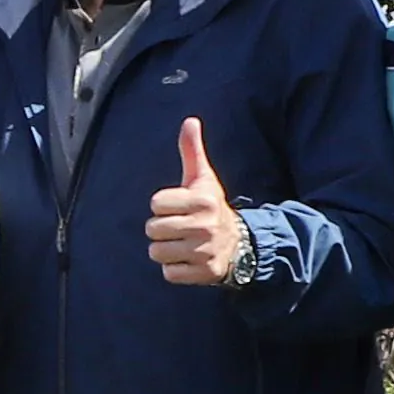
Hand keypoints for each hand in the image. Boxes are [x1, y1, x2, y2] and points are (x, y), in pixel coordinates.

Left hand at [147, 117, 247, 288]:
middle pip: (152, 229)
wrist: (240, 244)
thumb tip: (189, 120)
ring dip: (166, 250)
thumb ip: (192, 151)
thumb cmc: (211, 207)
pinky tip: (189, 260)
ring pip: (157, 252)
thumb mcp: (203, 179)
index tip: (179, 207)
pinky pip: (168, 273)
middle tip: (180, 227)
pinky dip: (175, 269)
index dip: (162, 206)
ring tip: (183, 244)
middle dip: (161, 229)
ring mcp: (206, 251)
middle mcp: (205, 226)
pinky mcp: (205, 273)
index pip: (155, 204)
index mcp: (202, 201)